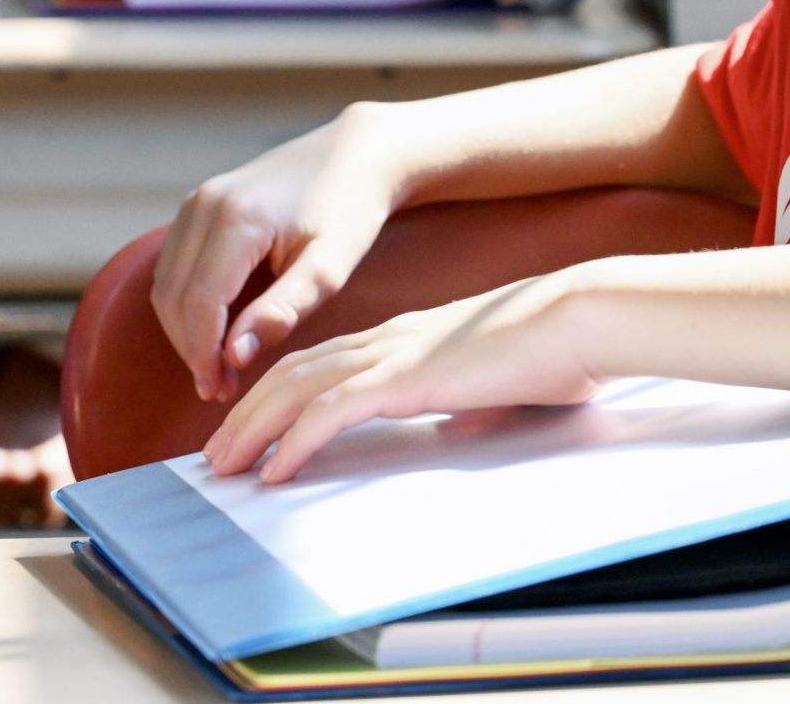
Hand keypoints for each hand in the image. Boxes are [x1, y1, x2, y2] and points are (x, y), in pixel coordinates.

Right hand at [151, 111, 406, 404]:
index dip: (203, 355)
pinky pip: (174, 266)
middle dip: (191, 349)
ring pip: (166, 284)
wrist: (355, 153)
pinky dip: (186, 305)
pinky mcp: (198, 205)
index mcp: (238, 219)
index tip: (222, 391)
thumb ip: (283, 309)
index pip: (199, 303)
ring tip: (218, 368)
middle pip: (174, 297)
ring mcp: (196, 202)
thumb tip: (234, 355)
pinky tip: (216, 331)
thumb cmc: (351, 210)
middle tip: (221, 388)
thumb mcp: (330, 267)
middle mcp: (205, 205)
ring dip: (184, 331)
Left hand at [203, 271, 601, 483]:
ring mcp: (393, 355)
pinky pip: (333, 411)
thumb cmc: (548, 350)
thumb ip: (464, 398)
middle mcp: (386, 340)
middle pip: (292, 372)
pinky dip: (295, 441)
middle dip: (246, 413)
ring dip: (254, 428)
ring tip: (223, 465)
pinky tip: (275, 470)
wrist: (576, 319)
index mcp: (404, 340)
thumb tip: (457, 423)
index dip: (278, 395)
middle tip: (214, 454)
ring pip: (298, 388)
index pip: (321, 364)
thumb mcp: (491, 381)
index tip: (252, 429)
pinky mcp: (407, 377)